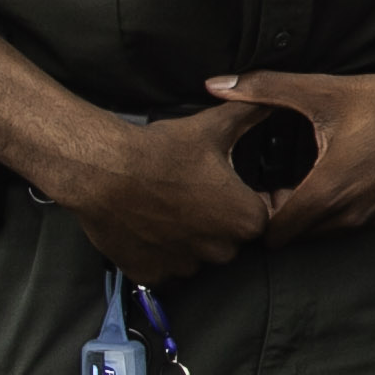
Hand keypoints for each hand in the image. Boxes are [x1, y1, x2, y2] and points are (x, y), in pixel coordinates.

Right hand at [47, 104, 275, 283]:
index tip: (220, 189)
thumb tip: (271, 99)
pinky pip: (165, 269)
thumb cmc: (159, 151)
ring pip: (197, 257)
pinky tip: (149, 227)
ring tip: (167, 208)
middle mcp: (222, 251)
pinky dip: (159, 254)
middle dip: (215, 223)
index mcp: (247, 219)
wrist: (103, 171)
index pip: (258, 218)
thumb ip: (251, 114)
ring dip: (188, 240)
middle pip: (228, 241)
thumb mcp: (214, 127)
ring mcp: (186, 266)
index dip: (240, 201)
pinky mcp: (152, 274)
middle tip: (191, 195)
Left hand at [208, 58, 374, 245]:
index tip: (257, 192)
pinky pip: (360, 224)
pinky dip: (349, 210)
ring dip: (318, 214)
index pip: (274, 233)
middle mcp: (353, 214)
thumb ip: (264, 90)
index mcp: (328, 191)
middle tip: (280, 185)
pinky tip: (352, 177)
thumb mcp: (323, 91)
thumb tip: (216, 84)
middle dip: (286, 215)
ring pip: (331, 231)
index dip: (258, 215)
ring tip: (313, 180)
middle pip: (300, 235)